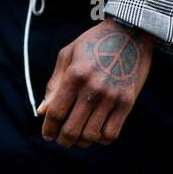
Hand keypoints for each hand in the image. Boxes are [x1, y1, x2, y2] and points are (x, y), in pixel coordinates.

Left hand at [36, 18, 153, 147]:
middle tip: (61, 139)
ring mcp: (111, 97)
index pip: (56, 113)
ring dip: (81, 141)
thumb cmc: (94, 42)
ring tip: (78, 137)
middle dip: (63, 140)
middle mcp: (92, 88)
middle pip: (71, 129)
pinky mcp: (127, 102)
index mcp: (75, 75)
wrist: (131, 31)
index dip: (48, 128)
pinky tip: (97, 132)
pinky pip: (111, 133)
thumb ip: (54, 84)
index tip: (47, 134)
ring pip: (91, 135)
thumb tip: (42, 111)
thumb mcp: (68, 54)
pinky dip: (101, 139)